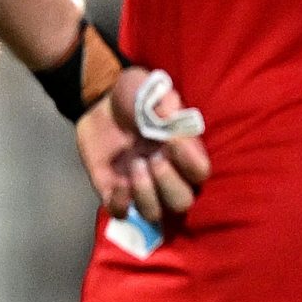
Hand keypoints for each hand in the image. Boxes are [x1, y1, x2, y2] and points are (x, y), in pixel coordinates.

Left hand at [75, 69, 209, 220]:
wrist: (101, 104)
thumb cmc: (134, 96)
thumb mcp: (148, 88)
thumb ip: (163, 102)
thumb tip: (170, 121)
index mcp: (183, 152)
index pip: (200, 172)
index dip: (190, 162)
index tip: (171, 140)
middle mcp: (167, 175)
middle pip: (182, 202)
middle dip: (168, 182)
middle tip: (152, 157)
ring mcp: (141, 187)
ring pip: (155, 213)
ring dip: (146, 193)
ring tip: (135, 164)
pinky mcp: (114, 192)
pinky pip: (122, 213)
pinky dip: (120, 204)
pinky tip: (117, 183)